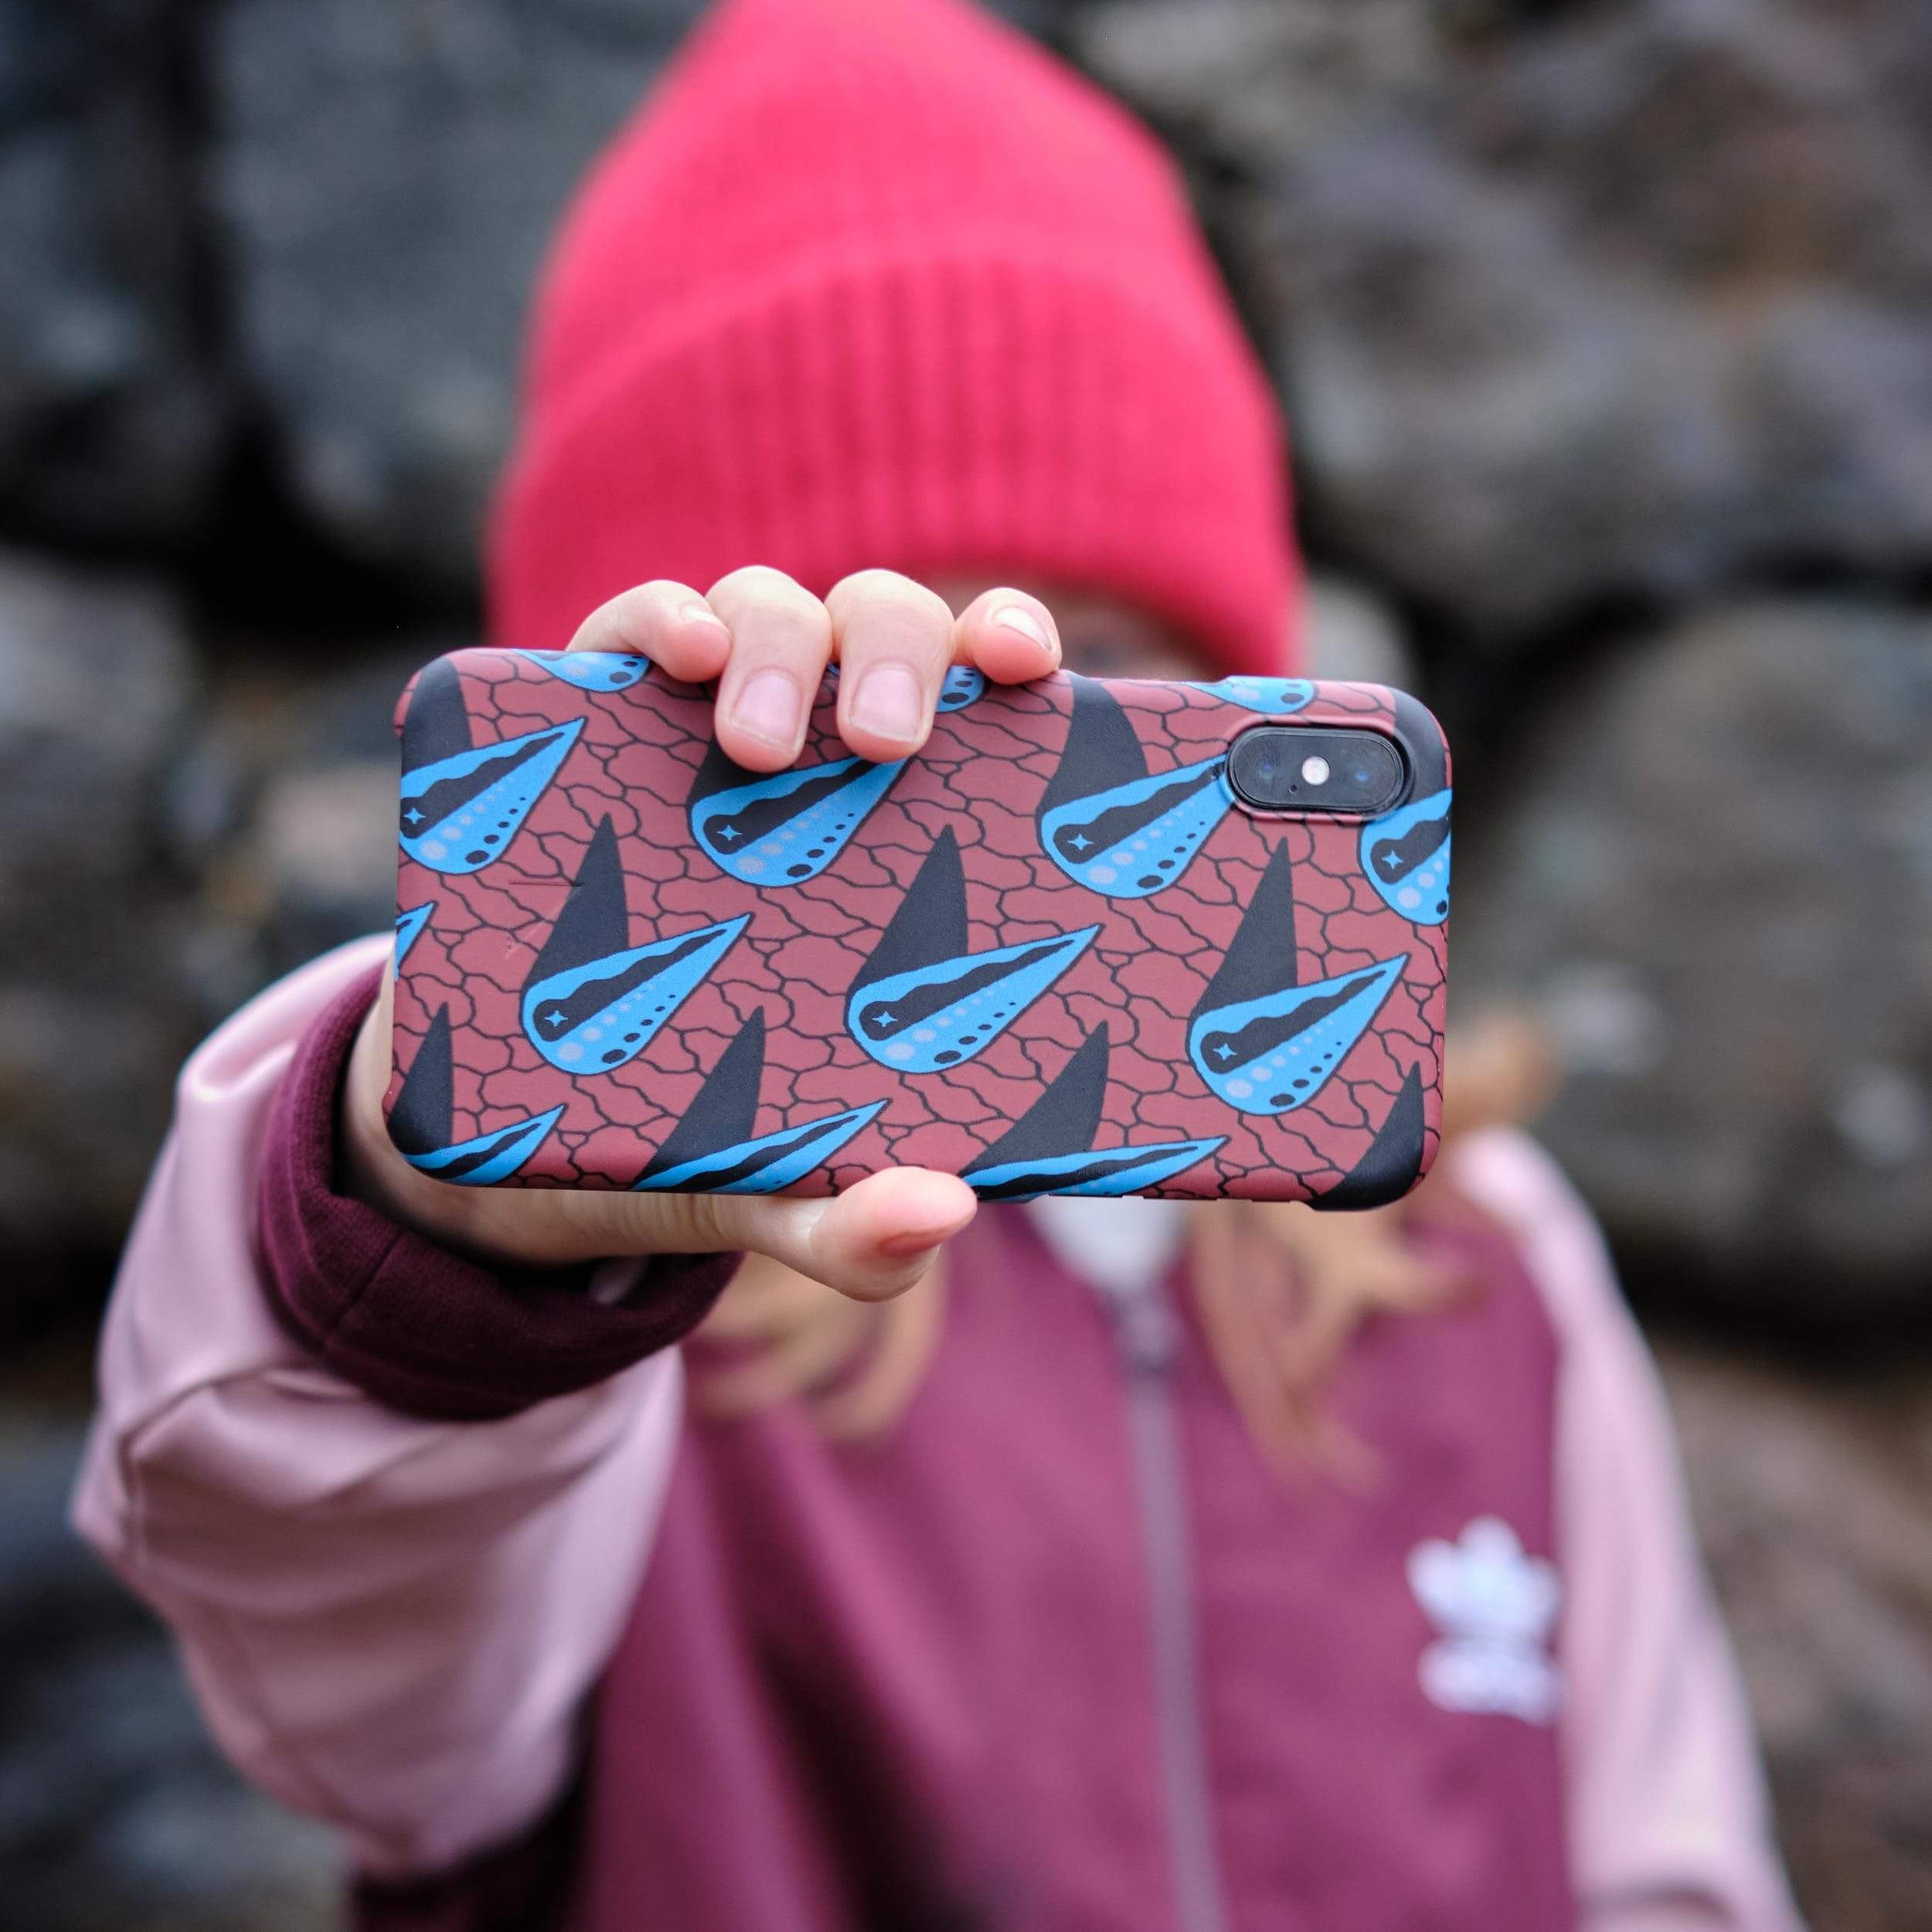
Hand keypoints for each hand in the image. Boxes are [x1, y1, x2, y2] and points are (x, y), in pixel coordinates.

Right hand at [342, 568, 1061, 1299]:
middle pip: (886, 634)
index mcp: (905, 835)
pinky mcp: (594, 727)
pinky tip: (681, 656)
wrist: (506, 1143)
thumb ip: (855, 1224)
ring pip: (773, 608)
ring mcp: (705, 731)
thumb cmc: (693, 1136)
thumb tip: (945, 1215)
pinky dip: (659, 618)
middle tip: (889, 745)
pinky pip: (633, 626)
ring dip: (779, 642)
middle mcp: (820, 760)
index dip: (1015, 650)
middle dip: (901, 652)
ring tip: (756, 746)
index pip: (983, 706)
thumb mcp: (775, 1192)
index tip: (1034, 667)